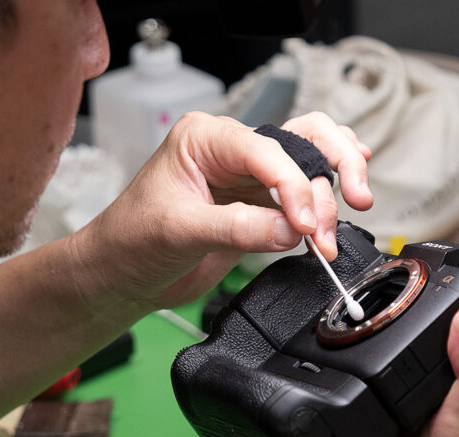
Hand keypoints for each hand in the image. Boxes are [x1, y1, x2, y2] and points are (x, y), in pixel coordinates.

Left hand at [68, 111, 372, 314]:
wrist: (120, 276)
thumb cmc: (130, 240)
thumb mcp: (179, 231)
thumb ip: (237, 228)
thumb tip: (290, 230)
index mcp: (204, 137)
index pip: (266, 149)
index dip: (292, 185)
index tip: (302, 224)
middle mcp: (231, 149)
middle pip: (304, 141)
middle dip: (328, 177)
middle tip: (337, 216)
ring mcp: (249, 177)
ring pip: (312, 164)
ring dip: (331, 195)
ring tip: (328, 234)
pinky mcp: (258, 206)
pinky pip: (303, 197)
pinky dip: (324, 207)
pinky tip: (338, 215)